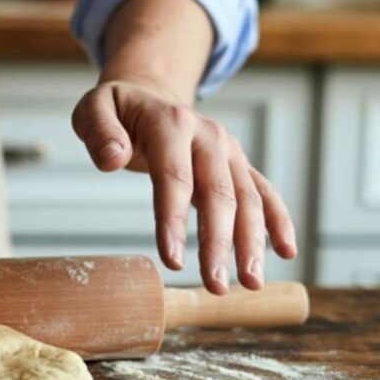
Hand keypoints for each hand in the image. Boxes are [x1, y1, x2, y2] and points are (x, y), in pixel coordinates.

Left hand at [71, 80, 296, 293]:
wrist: (147, 94)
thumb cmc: (116, 110)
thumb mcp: (93, 110)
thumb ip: (99, 132)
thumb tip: (112, 159)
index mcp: (171, 122)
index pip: (174, 175)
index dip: (174, 219)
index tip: (172, 261)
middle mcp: (208, 135)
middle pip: (218, 193)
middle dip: (219, 242)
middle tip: (215, 285)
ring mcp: (229, 150)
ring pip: (247, 198)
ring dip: (252, 242)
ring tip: (250, 284)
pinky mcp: (238, 164)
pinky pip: (263, 192)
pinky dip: (278, 221)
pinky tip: (287, 251)